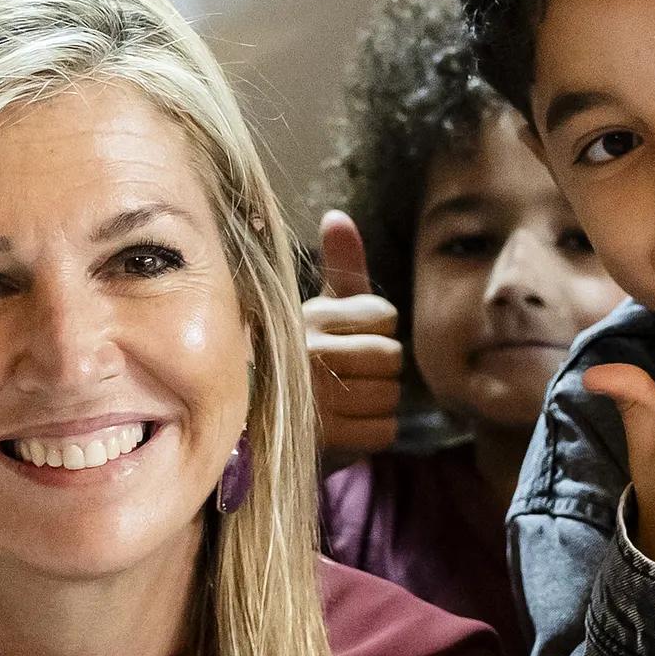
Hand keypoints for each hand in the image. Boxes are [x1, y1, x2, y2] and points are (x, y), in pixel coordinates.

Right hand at [307, 214, 407, 461]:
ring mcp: (317, 399)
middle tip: (350, 375)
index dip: (378, 329)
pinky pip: (383, 430)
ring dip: (377, 403)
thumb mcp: (321, 307)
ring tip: (345, 400)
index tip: (350, 339)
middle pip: (391, 356)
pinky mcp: (325, 439)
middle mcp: (311, 354)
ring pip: (390, 396)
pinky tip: (347, 426)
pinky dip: (372, 432)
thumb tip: (337, 215)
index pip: (385, 315)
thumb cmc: (304, 357)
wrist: (263, 425)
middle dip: (381, 369)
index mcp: (312, 317)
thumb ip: (340, 264)